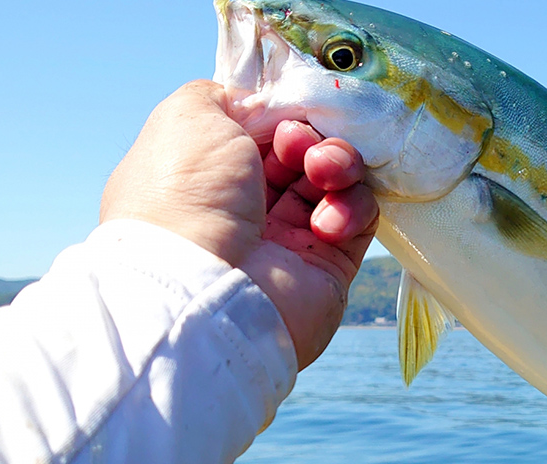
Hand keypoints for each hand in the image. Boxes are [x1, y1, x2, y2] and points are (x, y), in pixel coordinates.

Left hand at [101, 80, 378, 368]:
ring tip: (324, 173)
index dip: (279, 114)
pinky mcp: (328, 265)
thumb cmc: (187, 192)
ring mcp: (288, 238)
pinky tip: (325, 223)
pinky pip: (359, 219)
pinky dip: (351, 207)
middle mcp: (245, 206)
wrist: (202, 285)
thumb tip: (262, 105)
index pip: (260, 130)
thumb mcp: (190, 115)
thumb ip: (227, 95)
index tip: (281, 114)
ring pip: (336, 180)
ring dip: (337, 164)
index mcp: (206, 172)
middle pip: (302, 152)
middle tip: (299, 145)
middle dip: (310, 138)